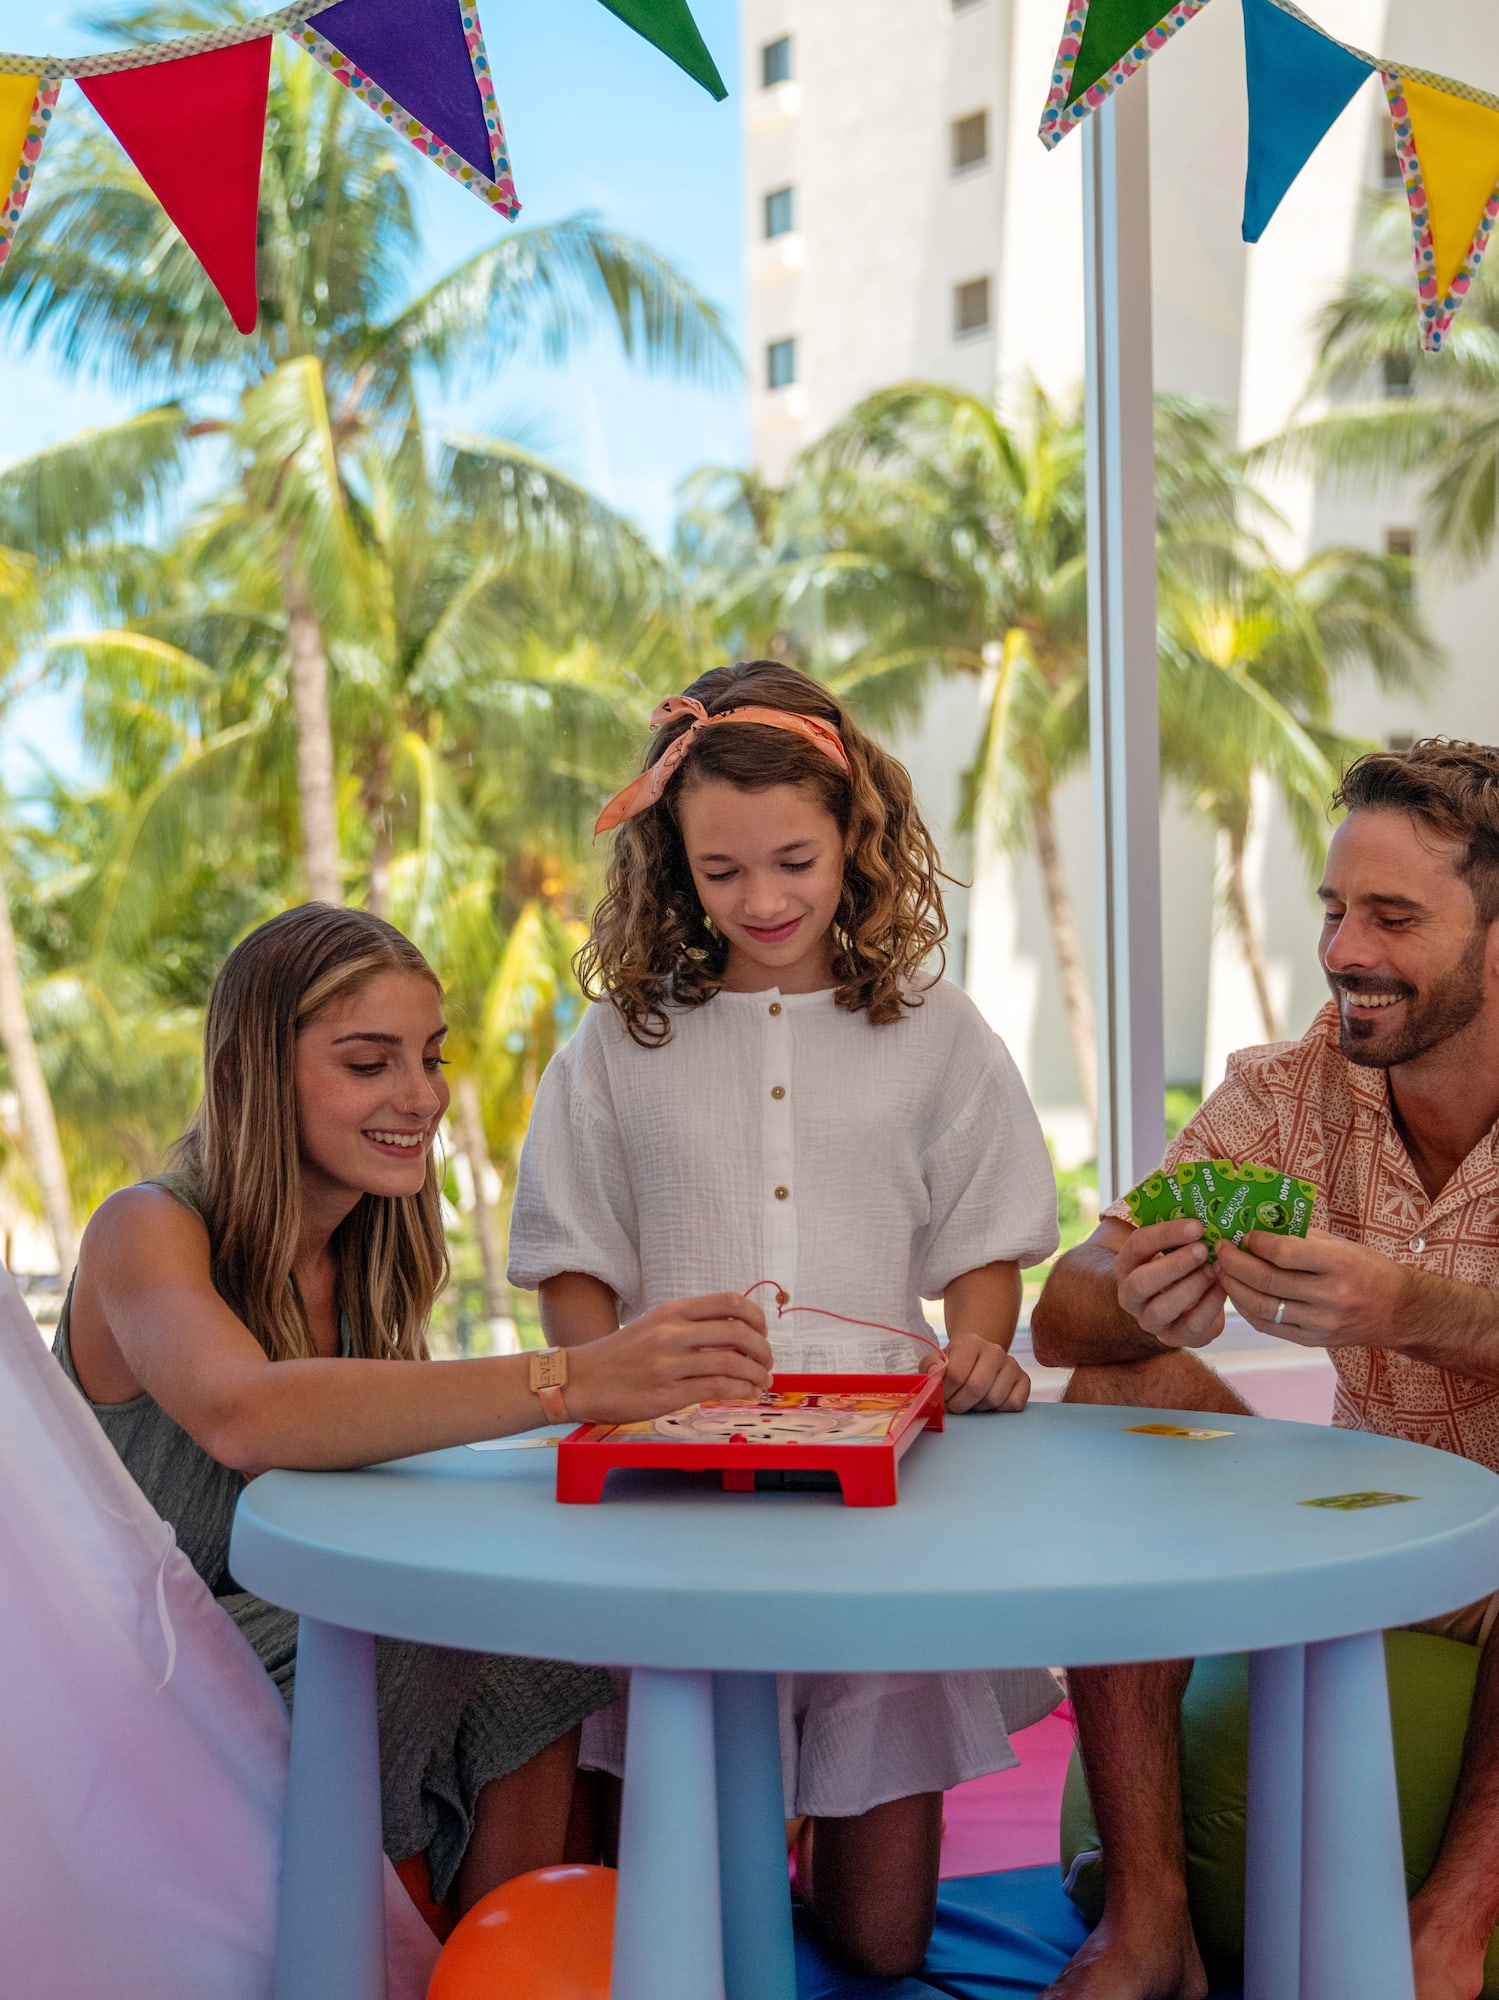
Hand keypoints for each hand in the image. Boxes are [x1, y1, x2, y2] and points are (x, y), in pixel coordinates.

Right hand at [565, 1293, 773, 1422]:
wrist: (579, 1380)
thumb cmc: (618, 1355)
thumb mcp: (653, 1325)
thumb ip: (689, 1325)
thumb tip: (734, 1333)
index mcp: (671, 1311)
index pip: (729, 1303)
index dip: (757, 1317)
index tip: (763, 1332)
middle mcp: (672, 1333)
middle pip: (738, 1333)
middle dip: (764, 1349)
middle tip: (767, 1361)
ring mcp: (669, 1364)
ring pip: (732, 1363)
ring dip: (756, 1374)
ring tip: (762, 1381)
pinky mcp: (667, 1394)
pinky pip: (716, 1388)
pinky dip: (741, 1391)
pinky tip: (746, 1394)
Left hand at [932, 1330, 1030, 1413]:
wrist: (978, 1359)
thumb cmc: (954, 1364)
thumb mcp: (936, 1362)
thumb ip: (930, 1368)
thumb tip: (935, 1376)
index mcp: (970, 1342)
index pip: (956, 1375)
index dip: (945, 1393)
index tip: (942, 1397)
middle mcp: (994, 1350)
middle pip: (976, 1388)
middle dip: (960, 1404)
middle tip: (954, 1406)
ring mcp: (1012, 1364)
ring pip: (994, 1399)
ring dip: (978, 1408)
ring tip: (971, 1401)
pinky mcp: (1024, 1380)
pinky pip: (1013, 1404)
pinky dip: (999, 1410)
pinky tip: (989, 1402)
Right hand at [1115, 1217, 1226, 1348]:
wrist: (1175, 1305)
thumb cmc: (1176, 1264)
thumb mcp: (1169, 1245)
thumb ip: (1178, 1227)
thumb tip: (1203, 1189)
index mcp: (1127, 1264)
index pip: (1138, 1245)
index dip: (1166, 1234)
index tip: (1197, 1226)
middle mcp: (1131, 1295)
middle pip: (1141, 1282)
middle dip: (1174, 1264)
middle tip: (1204, 1249)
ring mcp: (1150, 1320)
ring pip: (1163, 1308)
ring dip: (1192, 1287)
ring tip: (1215, 1269)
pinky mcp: (1175, 1337)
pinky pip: (1191, 1326)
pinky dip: (1211, 1306)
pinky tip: (1224, 1287)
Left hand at [1214, 1230, 1409, 1347]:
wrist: (1402, 1311)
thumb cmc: (1369, 1270)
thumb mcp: (1341, 1246)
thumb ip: (1301, 1239)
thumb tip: (1258, 1228)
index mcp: (1339, 1265)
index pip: (1284, 1254)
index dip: (1256, 1243)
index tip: (1243, 1234)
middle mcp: (1330, 1296)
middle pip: (1267, 1281)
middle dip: (1235, 1264)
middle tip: (1220, 1250)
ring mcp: (1321, 1323)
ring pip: (1262, 1307)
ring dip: (1234, 1288)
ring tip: (1222, 1271)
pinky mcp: (1314, 1341)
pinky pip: (1269, 1327)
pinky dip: (1247, 1310)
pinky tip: (1238, 1295)